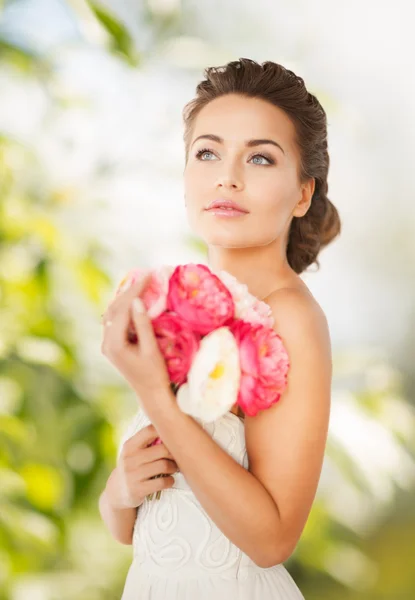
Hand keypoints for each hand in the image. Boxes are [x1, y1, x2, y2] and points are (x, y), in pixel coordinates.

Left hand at [101, 273, 170, 398]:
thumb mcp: (151, 349)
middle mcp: (106, 343)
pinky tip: (135, 300)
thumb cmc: (155, 374)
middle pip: (114, 309)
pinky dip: (125, 308)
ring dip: (125, 298)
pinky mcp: (113, 345)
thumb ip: (143, 325)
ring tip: (140, 283)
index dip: (135, 291)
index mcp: (114, 344)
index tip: (148, 276)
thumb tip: (137, 301)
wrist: (150, 394)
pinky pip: (116, 321)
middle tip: (145, 276)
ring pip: (113, 313)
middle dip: (129, 291)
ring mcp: (108, 344)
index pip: (122, 309)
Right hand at [106, 424, 179, 508]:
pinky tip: (169, 480)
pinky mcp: (138, 490)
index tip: (172, 436)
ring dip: (174, 467)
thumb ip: (147, 442)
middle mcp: (130, 459)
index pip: (149, 431)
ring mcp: (133, 475)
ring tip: (174, 468)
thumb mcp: (132, 452)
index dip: (164, 431)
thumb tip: (170, 431)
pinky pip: (162, 482)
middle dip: (173, 453)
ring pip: (164, 466)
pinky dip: (170, 481)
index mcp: (130, 446)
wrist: (115, 492)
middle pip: (162, 449)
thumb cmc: (131, 466)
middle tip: (177, 457)